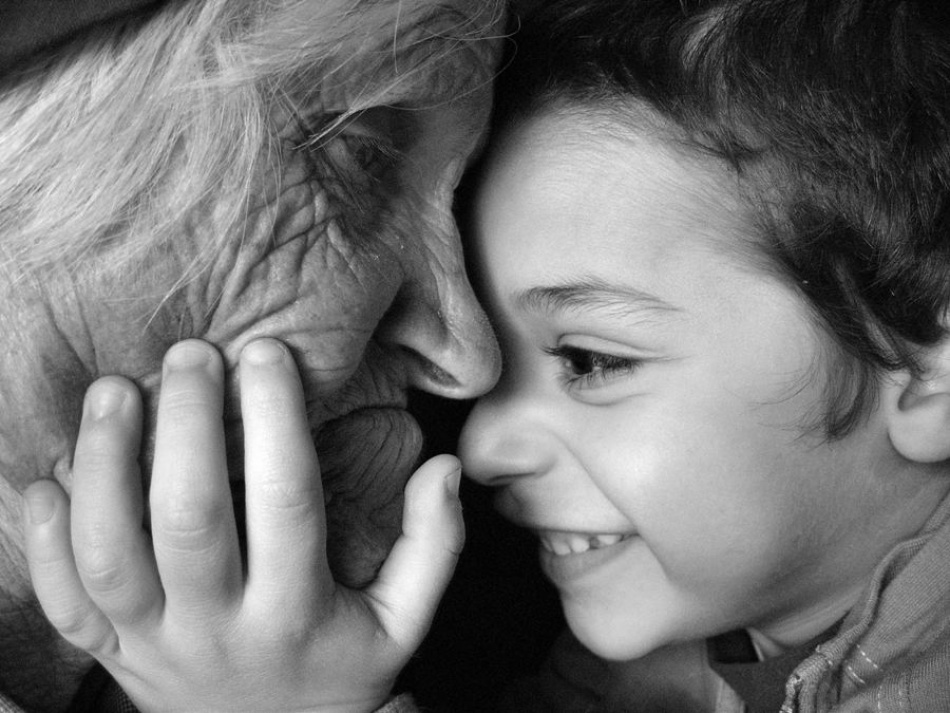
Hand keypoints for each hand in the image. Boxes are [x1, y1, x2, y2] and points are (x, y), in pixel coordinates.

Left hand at [22, 338, 463, 712]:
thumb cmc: (338, 670)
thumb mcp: (401, 622)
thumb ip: (433, 546)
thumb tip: (444, 466)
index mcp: (296, 614)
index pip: (286, 501)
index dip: (276, 419)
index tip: (268, 352)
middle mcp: (218, 629)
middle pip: (189, 518)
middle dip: (187, 425)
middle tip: (191, 354)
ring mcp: (153, 645)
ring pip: (111, 551)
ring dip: (104, 464)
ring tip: (115, 389)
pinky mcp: (110, 654)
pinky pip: (62, 600)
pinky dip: (42, 539)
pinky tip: (47, 475)